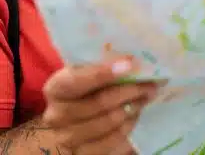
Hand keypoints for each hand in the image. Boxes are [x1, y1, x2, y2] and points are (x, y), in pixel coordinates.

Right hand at [41, 57, 158, 154]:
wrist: (72, 124)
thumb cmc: (83, 93)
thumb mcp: (84, 76)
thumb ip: (100, 67)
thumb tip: (129, 60)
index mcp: (55, 89)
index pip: (76, 80)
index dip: (101, 73)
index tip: (128, 66)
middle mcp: (57, 116)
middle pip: (99, 102)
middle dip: (129, 91)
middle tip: (149, 84)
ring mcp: (69, 138)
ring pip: (109, 122)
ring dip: (132, 108)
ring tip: (144, 98)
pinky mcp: (83, 154)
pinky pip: (114, 140)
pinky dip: (128, 126)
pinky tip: (134, 116)